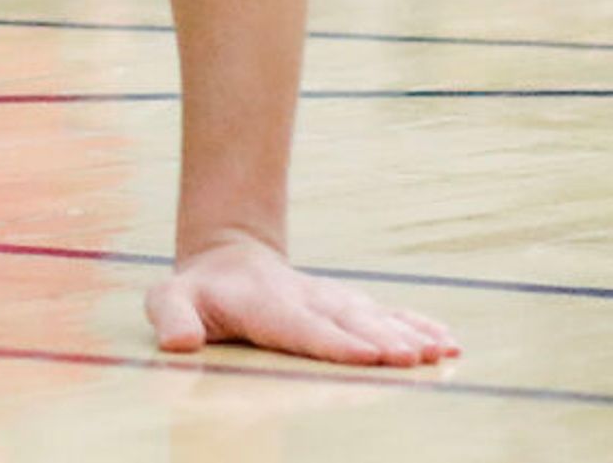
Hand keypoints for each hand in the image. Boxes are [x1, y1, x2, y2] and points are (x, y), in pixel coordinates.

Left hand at [145, 238, 456, 367]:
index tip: (367, 355)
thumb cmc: (196, 294)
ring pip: (374, 316)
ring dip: (408, 333)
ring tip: (442, 351)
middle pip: (347, 322)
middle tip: (414, 358)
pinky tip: (448, 341)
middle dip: (381, 340)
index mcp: (263, 304)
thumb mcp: (168, 299)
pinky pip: (388, 313)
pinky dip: (418, 324)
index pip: (300, 326)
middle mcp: (305, 299)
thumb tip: (178, 342)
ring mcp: (331, 300)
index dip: (334, 341)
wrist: (226, 258)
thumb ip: (170, 317)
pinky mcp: (349, 304)